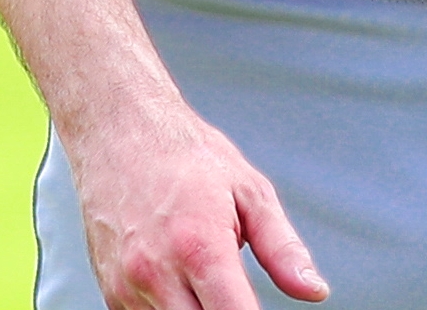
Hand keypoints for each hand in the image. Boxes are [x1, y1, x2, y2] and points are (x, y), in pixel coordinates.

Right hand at [61, 90, 329, 308]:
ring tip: (212, 284)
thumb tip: (314, 290)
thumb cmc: (187, 157)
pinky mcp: (112, 293)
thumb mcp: (250, 192)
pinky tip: (186, 287)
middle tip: (241, 297)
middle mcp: (156, 274)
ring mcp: (127, 287)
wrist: (119, 133)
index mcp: (198, 247)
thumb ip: (282, 249)